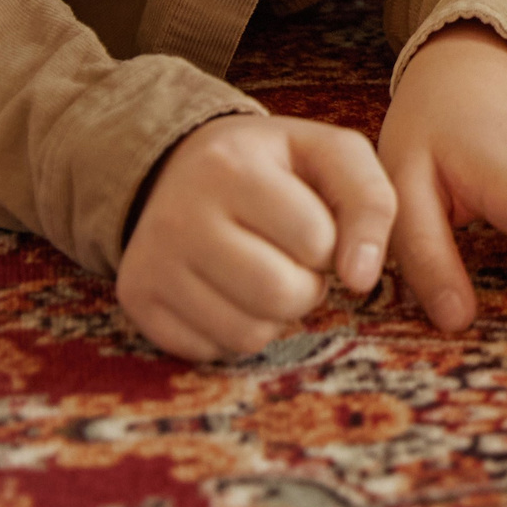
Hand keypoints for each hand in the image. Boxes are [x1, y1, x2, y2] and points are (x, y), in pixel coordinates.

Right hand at [118, 113, 396, 360]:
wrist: (185, 167)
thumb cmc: (277, 167)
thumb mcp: (332, 155)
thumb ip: (371, 203)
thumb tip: (361, 280)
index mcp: (230, 165)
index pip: (317, 243)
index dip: (331, 243)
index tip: (314, 224)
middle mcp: (178, 214)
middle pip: (279, 295)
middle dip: (308, 287)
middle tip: (295, 260)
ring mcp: (150, 260)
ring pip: (247, 334)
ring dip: (276, 315)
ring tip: (266, 274)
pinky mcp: (136, 298)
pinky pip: (209, 351)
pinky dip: (234, 331)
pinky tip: (230, 291)